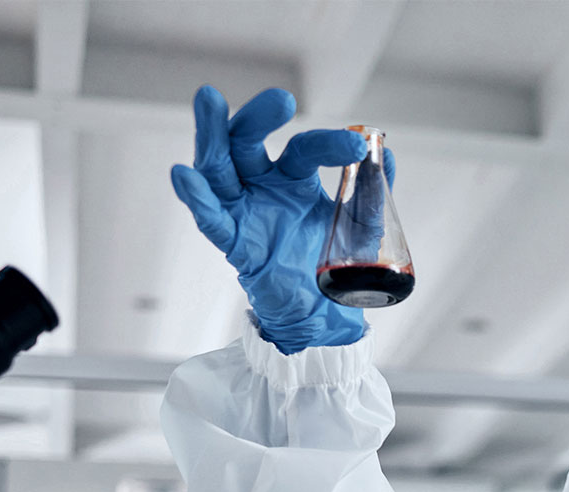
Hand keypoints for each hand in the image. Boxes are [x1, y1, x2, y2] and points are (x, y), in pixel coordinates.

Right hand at [170, 85, 372, 352]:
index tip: (357, 146)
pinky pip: (211, 219)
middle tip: (282, 100)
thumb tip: (384, 155)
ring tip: (210, 100)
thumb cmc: (331, 264)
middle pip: (248, 142)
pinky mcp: (234, 242)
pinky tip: (185, 175)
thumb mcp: (361, 227)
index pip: (302, 149)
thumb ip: (371, 194)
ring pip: (220, 168)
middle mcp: (262, 187)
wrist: (322, 314)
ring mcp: (243, 211)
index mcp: (293, 179)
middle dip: (259, 117)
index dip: (327, 143)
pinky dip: (197, 199)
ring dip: (212, 135)